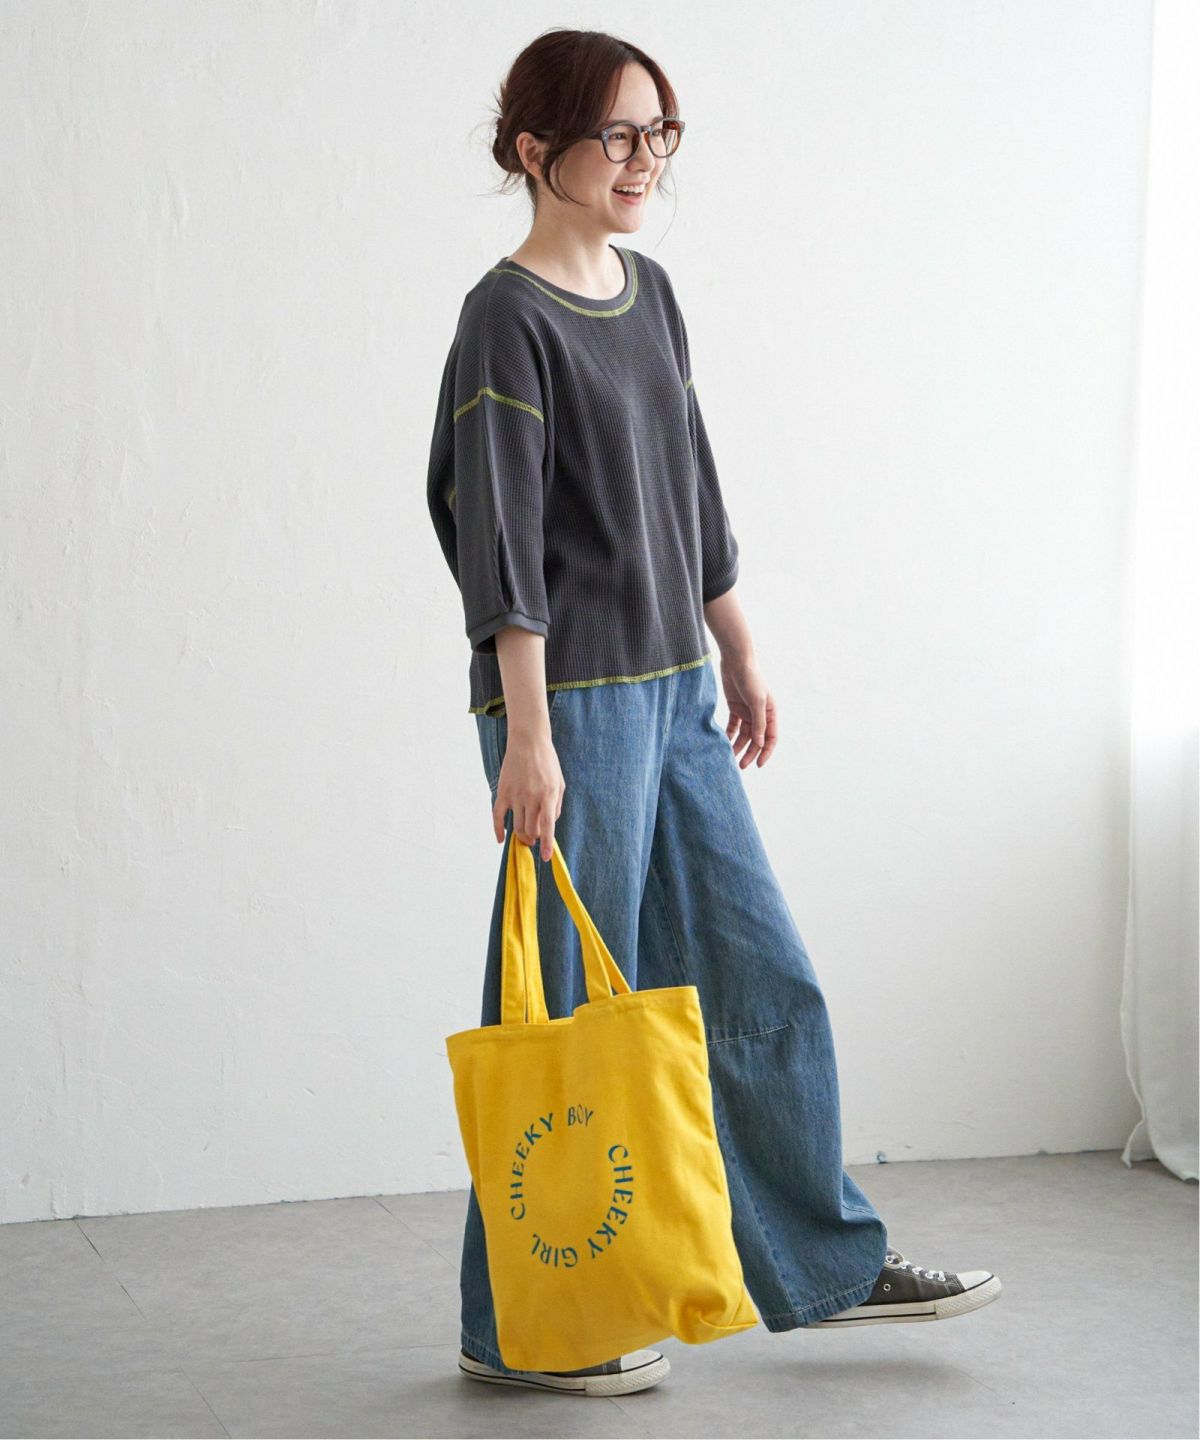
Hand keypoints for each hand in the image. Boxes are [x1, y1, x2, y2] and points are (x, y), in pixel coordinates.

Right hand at [493, 729, 564, 859]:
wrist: (528, 742)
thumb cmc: (547, 762)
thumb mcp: (560, 783)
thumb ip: (556, 806)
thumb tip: (549, 826)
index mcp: (548, 795)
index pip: (547, 826)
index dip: (546, 844)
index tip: (545, 857)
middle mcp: (531, 797)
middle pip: (531, 830)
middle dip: (533, 839)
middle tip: (534, 840)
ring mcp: (516, 795)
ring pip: (517, 826)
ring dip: (521, 836)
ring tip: (525, 837)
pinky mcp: (503, 792)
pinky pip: (497, 816)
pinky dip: (497, 830)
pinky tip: (500, 838)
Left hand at [718, 654, 776, 767]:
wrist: (736, 660)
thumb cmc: (750, 678)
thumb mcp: (756, 701)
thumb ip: (759, 723)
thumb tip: (760, 743)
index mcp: (771, 713)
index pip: (770, 738)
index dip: (765, 752)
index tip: (758, 765)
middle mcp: (760, 714)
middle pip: (756, 739)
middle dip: (749, 753)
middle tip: (740, 766)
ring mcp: (747, 711)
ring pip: (743, 735)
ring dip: (738, 746)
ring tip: (729, 758)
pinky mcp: (735, 707)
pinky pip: (733, 726)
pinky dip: (729, 735)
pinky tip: (723, 743)